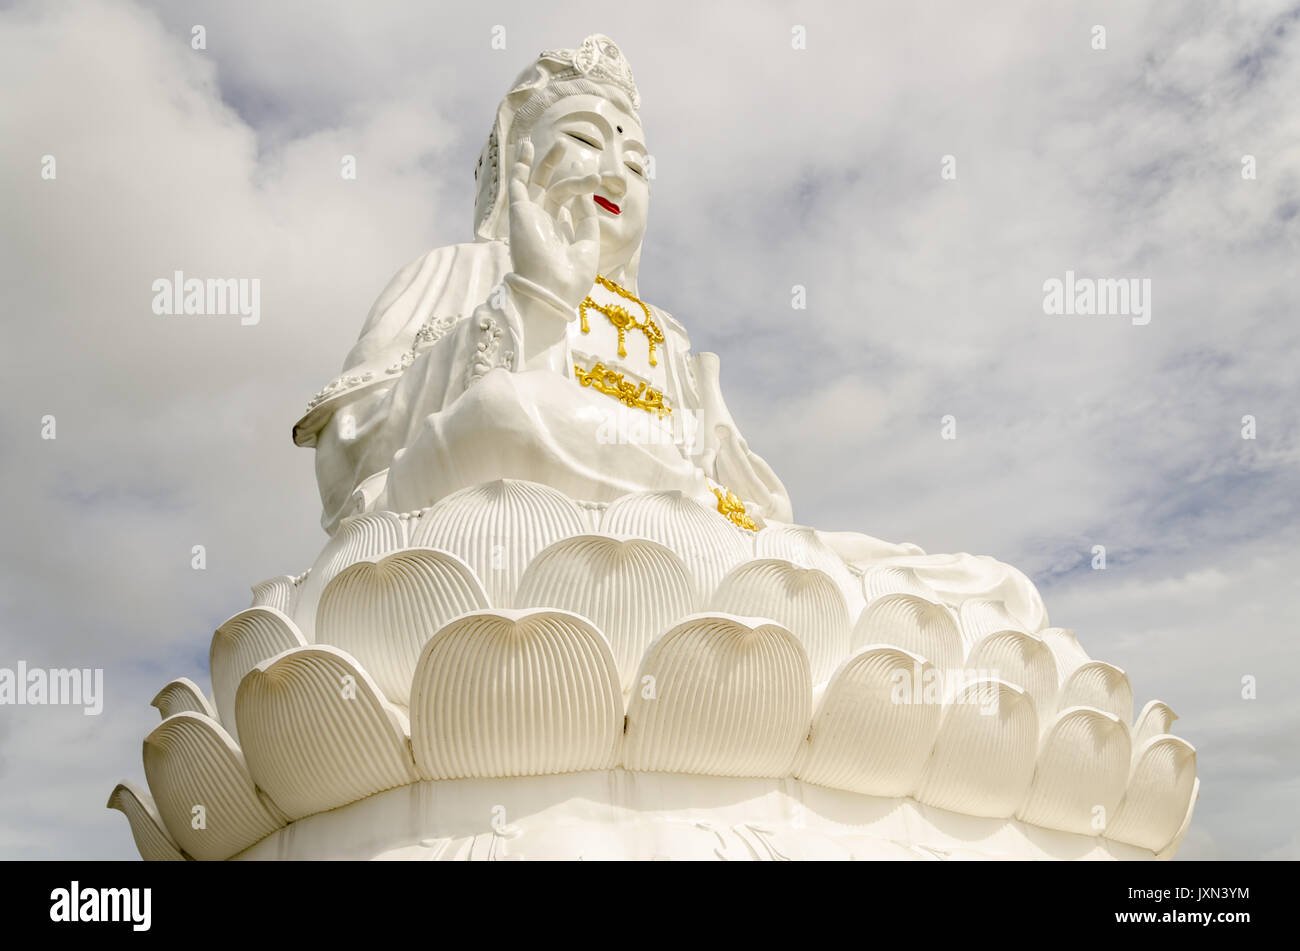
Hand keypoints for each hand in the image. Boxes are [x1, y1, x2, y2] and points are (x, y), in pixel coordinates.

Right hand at [507, 139, 601, 309]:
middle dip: (569, 176)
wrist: (551, 290)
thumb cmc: (571, 277)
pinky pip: (518, 184)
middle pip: (555, 192)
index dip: (582, 191)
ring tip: (561, 145)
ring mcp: (530, 218)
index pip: (567, 207)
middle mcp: (542, 225)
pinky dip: (521, 165)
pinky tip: (526, 146)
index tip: (597, 180)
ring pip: (538, 184)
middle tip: (586, 166)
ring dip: (548, 164)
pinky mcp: (518, 212)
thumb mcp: (588, 245)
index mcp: (559, 236)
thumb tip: (582, 193)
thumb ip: (586, 217)